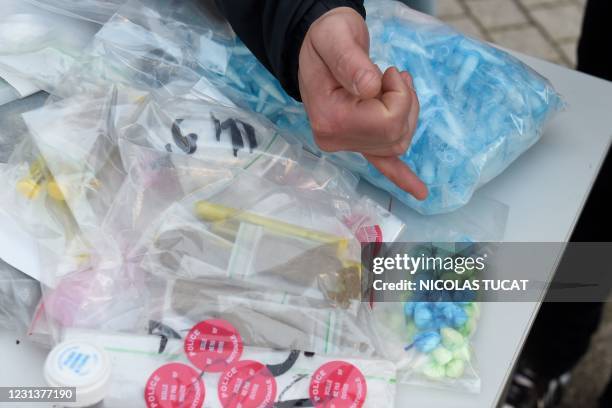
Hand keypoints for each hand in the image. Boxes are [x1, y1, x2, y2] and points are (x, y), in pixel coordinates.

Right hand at [298, 7, 427, 199]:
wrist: (320, 46)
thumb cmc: (327, 38)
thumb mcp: (335, 38)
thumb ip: (351, 61)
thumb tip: (371, 87)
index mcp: (329, 117)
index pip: (386, 121)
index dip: (399, 96)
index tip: (388, 72)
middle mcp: (335, 138)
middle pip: (395, 136)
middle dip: (406, 103)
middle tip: (392, 76)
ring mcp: (346, 144)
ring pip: (398, 143)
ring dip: (407, 114)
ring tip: (394, 86)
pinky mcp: (358, 142)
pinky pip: (383, 164)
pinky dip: (402, 177)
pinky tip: (420, 192)